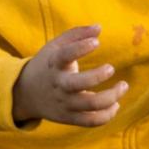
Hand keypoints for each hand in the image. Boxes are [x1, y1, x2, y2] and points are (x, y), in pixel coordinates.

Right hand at [11, 25, 127, 127]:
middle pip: (78, 84)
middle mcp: (59, 85)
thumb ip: (76, 34)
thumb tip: (99, 27)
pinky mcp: (70, 117)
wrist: (25, 94)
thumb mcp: (55, 46)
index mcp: (53, 64)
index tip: (96, 42)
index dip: (80, 48)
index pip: (64, 55)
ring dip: (112, 97)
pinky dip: (108, 115)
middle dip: (98, 76)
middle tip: (111, 67)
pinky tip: (115, 104)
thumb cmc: (47, 65)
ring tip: (123, 86)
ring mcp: (64, 103)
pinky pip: (91, 121)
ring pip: (90, 105)